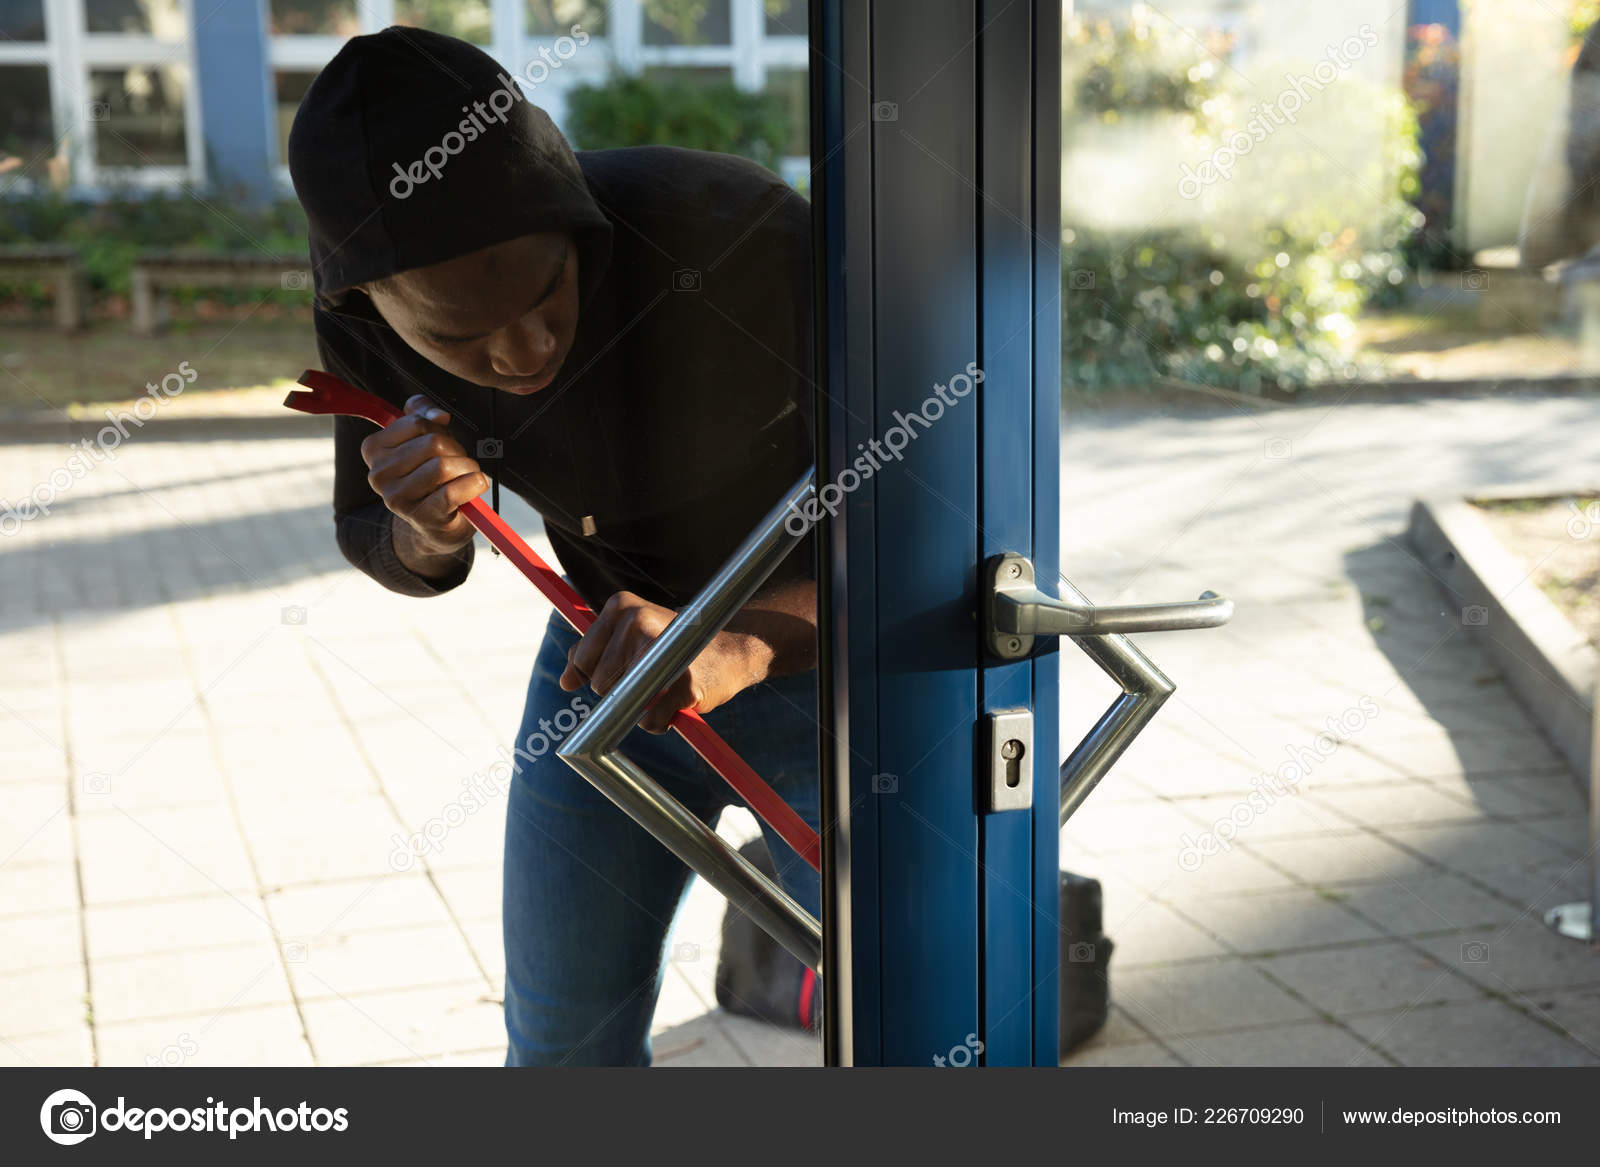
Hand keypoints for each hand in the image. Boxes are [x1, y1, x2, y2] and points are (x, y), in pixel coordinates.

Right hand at [359, 394, 487, 553]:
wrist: (436, 522)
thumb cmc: (430, 475)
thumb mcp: (422, 438)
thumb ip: (423, 414)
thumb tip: (439, 415)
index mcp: (373, 449)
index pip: (417, 422)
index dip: (439, 428)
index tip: (442, 441)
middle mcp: (379, 474)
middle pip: (433, 443)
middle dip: (456, 449)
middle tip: (458, 461)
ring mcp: (397, 498)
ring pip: (443, 466)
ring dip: (467, 467)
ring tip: (467, 474)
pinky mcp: (420, 516)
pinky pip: (452, 491)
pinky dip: (473, 484)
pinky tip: (475, 485)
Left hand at [559, 591, 771, 732]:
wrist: (730, 651)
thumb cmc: (673, 645)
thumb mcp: (630, 636)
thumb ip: (593, 654)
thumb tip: (565, 683)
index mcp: (621, 606)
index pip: (582, 660)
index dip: (595, 674)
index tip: (620, 670)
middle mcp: (637, 621)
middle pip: (599, 684)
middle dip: (619, 691)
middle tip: (649, 676)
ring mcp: (660, 650)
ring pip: (622, 703)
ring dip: (639, 708)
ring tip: (662, 687)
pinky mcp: (682, 682)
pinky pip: (649, 720)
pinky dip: (658, 722)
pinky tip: (674, 703)